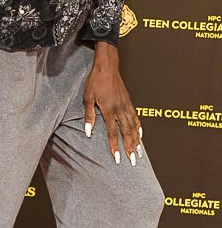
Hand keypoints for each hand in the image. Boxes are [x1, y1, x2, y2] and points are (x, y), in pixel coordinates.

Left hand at [83, 42, 141, 164]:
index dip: (115, 146)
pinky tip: (140, 135)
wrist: (107, 67)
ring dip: (136, 141)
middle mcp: (120, 109)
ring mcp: (126, 106)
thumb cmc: (95, 81)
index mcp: (109, 109)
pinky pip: (136, 117)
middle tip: (133, 161)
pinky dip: (139, 127)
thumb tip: (88, 132)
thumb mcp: (87, 97)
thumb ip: (89, 115)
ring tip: (138, 153)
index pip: (112, 132)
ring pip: (133, 127)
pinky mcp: (129, 102)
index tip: (118, 158)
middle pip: (126, 132)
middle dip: (130, 148)